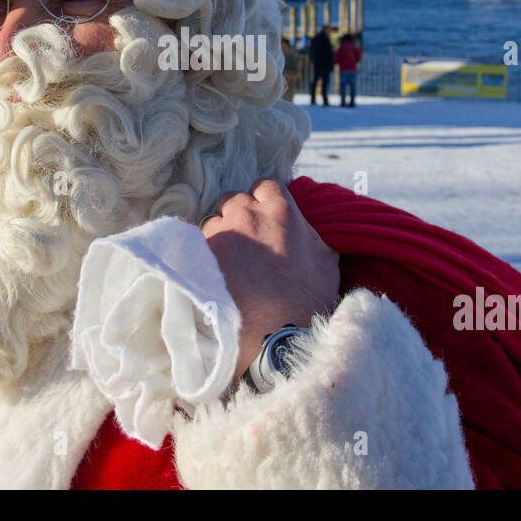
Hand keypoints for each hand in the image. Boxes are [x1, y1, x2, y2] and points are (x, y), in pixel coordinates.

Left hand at [200, 178, 341, 378]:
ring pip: (211, 222)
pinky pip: (193, 245)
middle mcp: (245, 213)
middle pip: (232, 200)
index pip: (263, 186)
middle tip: (244, 243)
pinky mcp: (198, 255)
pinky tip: (211, 275)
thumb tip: (304, 230)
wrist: (278, 334)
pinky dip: (201, 256)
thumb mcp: (326, 259)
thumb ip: (311, 234)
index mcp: (279, 208)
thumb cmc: (307, 300)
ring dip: (218, 236)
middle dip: (237, 216)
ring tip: (227, 264)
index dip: (262, 203)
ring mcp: (219, 232)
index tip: (263, 220)